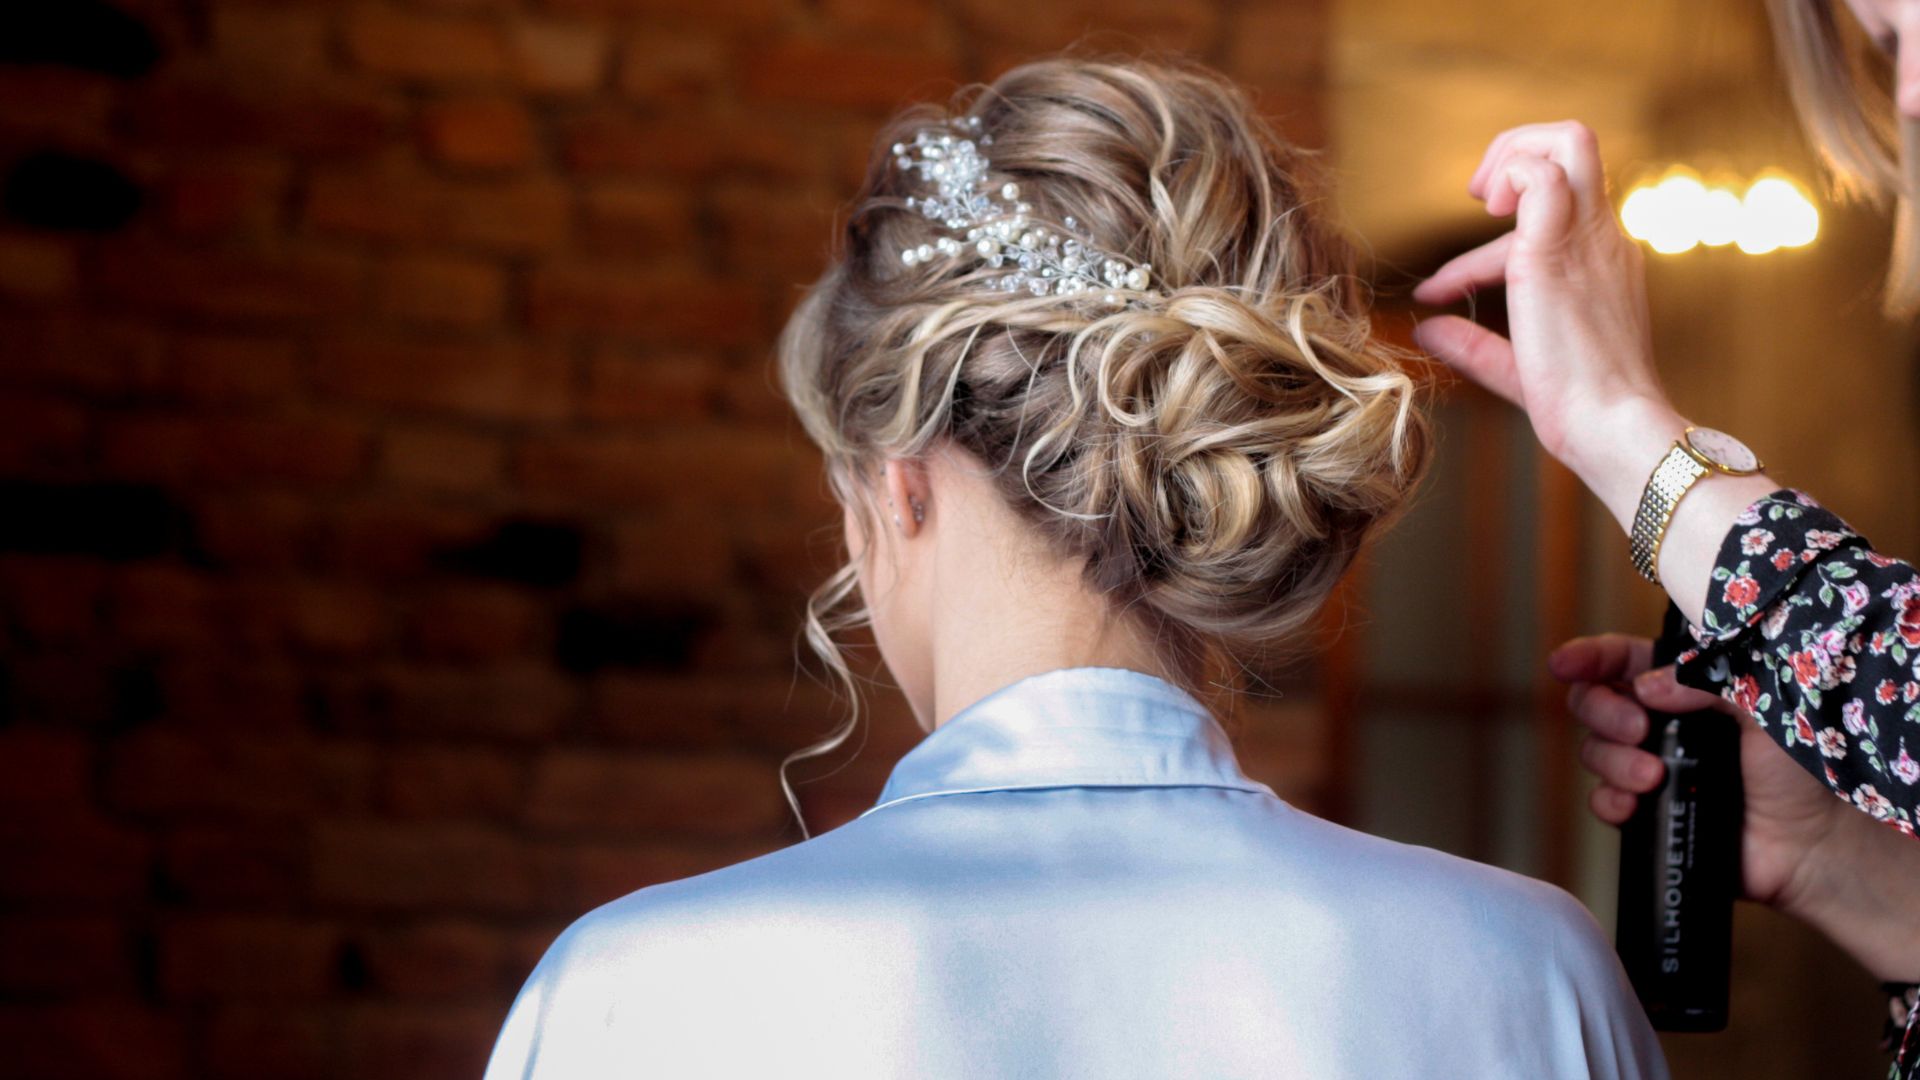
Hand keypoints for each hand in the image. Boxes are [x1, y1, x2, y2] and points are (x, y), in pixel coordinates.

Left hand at [1411, 121, 1678, 517]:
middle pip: (1578, 145)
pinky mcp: (1559, 250)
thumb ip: (1472, 346)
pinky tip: (1482, 216)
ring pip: (1570, 141)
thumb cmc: (1579, 408)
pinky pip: (1543, 175)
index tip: (1439, 289)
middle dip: (1518, 148)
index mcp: (1602, 262)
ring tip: (1479, 200)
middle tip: (1477, 198)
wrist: (1614, 427)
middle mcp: (1603, 239)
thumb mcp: (1516, 367)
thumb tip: (1425, 330)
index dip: (1482, 247)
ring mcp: (1587, 238)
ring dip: (1512, 155)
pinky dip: (1507, 178)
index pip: (1548, 220)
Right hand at [1551, 633, 1919, 981]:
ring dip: (1613, 760)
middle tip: (1638, 729)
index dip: (1589, 656)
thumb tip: (1647, 687)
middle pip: (1594, 701)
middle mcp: (1661, 723)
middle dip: (1602, 711)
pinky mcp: (1648, 811)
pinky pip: (1602, 801)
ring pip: (1594, 751)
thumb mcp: (1764, 705)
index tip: (1564, 663)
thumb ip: (1708, 683)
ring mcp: (1650, 766)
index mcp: (1686, 687)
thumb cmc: (1801, 769)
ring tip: (1653, 777)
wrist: (1815, 843)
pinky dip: (1608, 801)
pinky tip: (1633, 805)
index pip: (1624, 659)